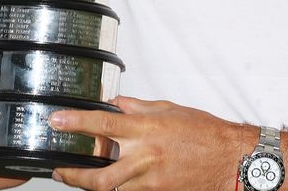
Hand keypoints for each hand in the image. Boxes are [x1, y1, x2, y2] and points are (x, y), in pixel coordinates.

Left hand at [50, 97, 251, 190]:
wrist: (230, 160)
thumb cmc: (205, 133)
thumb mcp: (169, 110)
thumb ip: (139, 107)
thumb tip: (115, 104)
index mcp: (147, 129)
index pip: (104, 124)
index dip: (76, 122)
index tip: (57, 120)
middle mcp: (146, 157)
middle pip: (100, 175)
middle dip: (74, 176)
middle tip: (60, 170)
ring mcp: (151, 180)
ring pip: (112, 188)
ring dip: (93, 183)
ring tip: (81, 176)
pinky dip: (119, 187)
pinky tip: (115, 179)